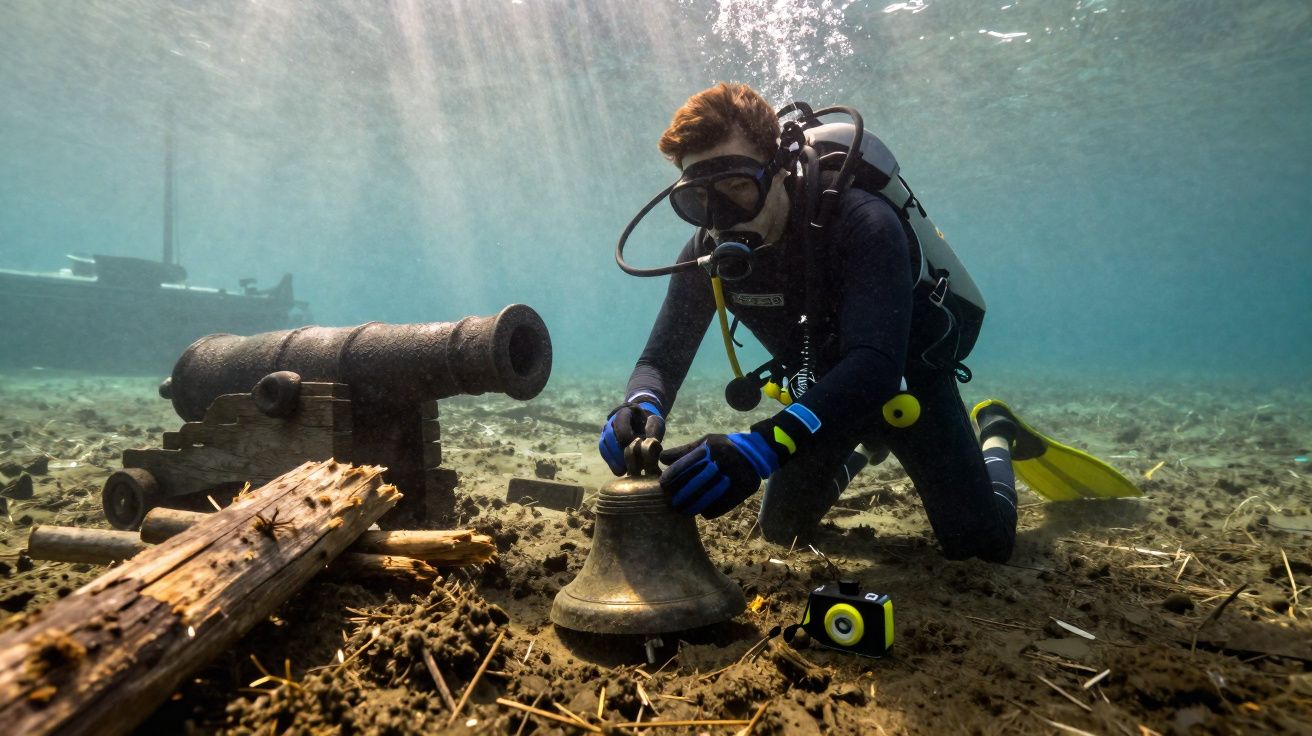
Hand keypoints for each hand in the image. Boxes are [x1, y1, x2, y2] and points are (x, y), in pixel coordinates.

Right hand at [598, 401, 664, 475]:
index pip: (620, 421)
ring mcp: (606, 431)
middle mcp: (611, 421)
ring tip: (622, 470)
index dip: (625, 434)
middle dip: (617, 450)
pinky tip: (619, 471)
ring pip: (604, 444)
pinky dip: (610, 462)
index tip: (633, 445)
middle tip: (626, 462)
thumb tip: (650, 443)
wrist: (642, 422)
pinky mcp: (605, 442)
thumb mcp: (656, 423)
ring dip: (612, 458)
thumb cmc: (649, 422)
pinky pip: (604, 451)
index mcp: (625, 412)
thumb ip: (654, 431)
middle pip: (609, 434)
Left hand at [659, 432, 778, 517]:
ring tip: (683, 511)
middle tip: (672, 503)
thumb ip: (685, 450)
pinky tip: (702, 512)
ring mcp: (734, 475)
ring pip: (709, 496)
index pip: (687, 464)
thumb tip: (662, 459)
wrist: (756, 453)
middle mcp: (723, 460)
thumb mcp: (706, 442)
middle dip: (681, 495)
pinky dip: (711, 510)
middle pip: (696, 482)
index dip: (673, 475)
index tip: (663, 484)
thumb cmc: (724, 447)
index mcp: (712, 447)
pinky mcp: (743, 489)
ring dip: (694, 506)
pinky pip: (723, 504)